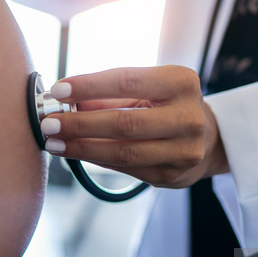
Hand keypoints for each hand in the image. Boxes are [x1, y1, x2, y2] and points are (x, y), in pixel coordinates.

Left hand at [40, 65, 229, 187]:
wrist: (209, 138)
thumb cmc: (166, 105)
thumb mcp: (146, 89)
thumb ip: (109, 94)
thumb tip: (62, 100)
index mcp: (181, 82)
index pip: (126, 81)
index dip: (89, 86)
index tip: (58, 90)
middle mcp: (187, 116)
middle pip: (123, 122)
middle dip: (79, 124)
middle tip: (48, 124)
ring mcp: (184, 150)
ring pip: (123, 152)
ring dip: (82, 148)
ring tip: (54, 143)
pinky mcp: (173, 175)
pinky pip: (126, 169)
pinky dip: (96, 160)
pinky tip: (76, 153)